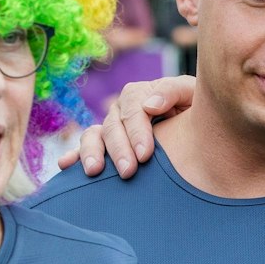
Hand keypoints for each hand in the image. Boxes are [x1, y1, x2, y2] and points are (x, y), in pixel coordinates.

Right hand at [56, 74, 196, 176]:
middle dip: (118, 149)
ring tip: (94, 171)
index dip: (137, 130)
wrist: (199, 127)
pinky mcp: (105, 146)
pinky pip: (85, 148)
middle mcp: (121, 110)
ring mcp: (111, 128)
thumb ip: (173, 92)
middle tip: (128, 171)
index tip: (145, 154)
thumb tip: (150, 105)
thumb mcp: (192, 93)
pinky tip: (65, 165)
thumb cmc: (197, 109)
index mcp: (141, 94)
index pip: (133, 107)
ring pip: (94, 135)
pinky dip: (73, 155)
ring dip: (92, 152)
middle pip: (112, 125)